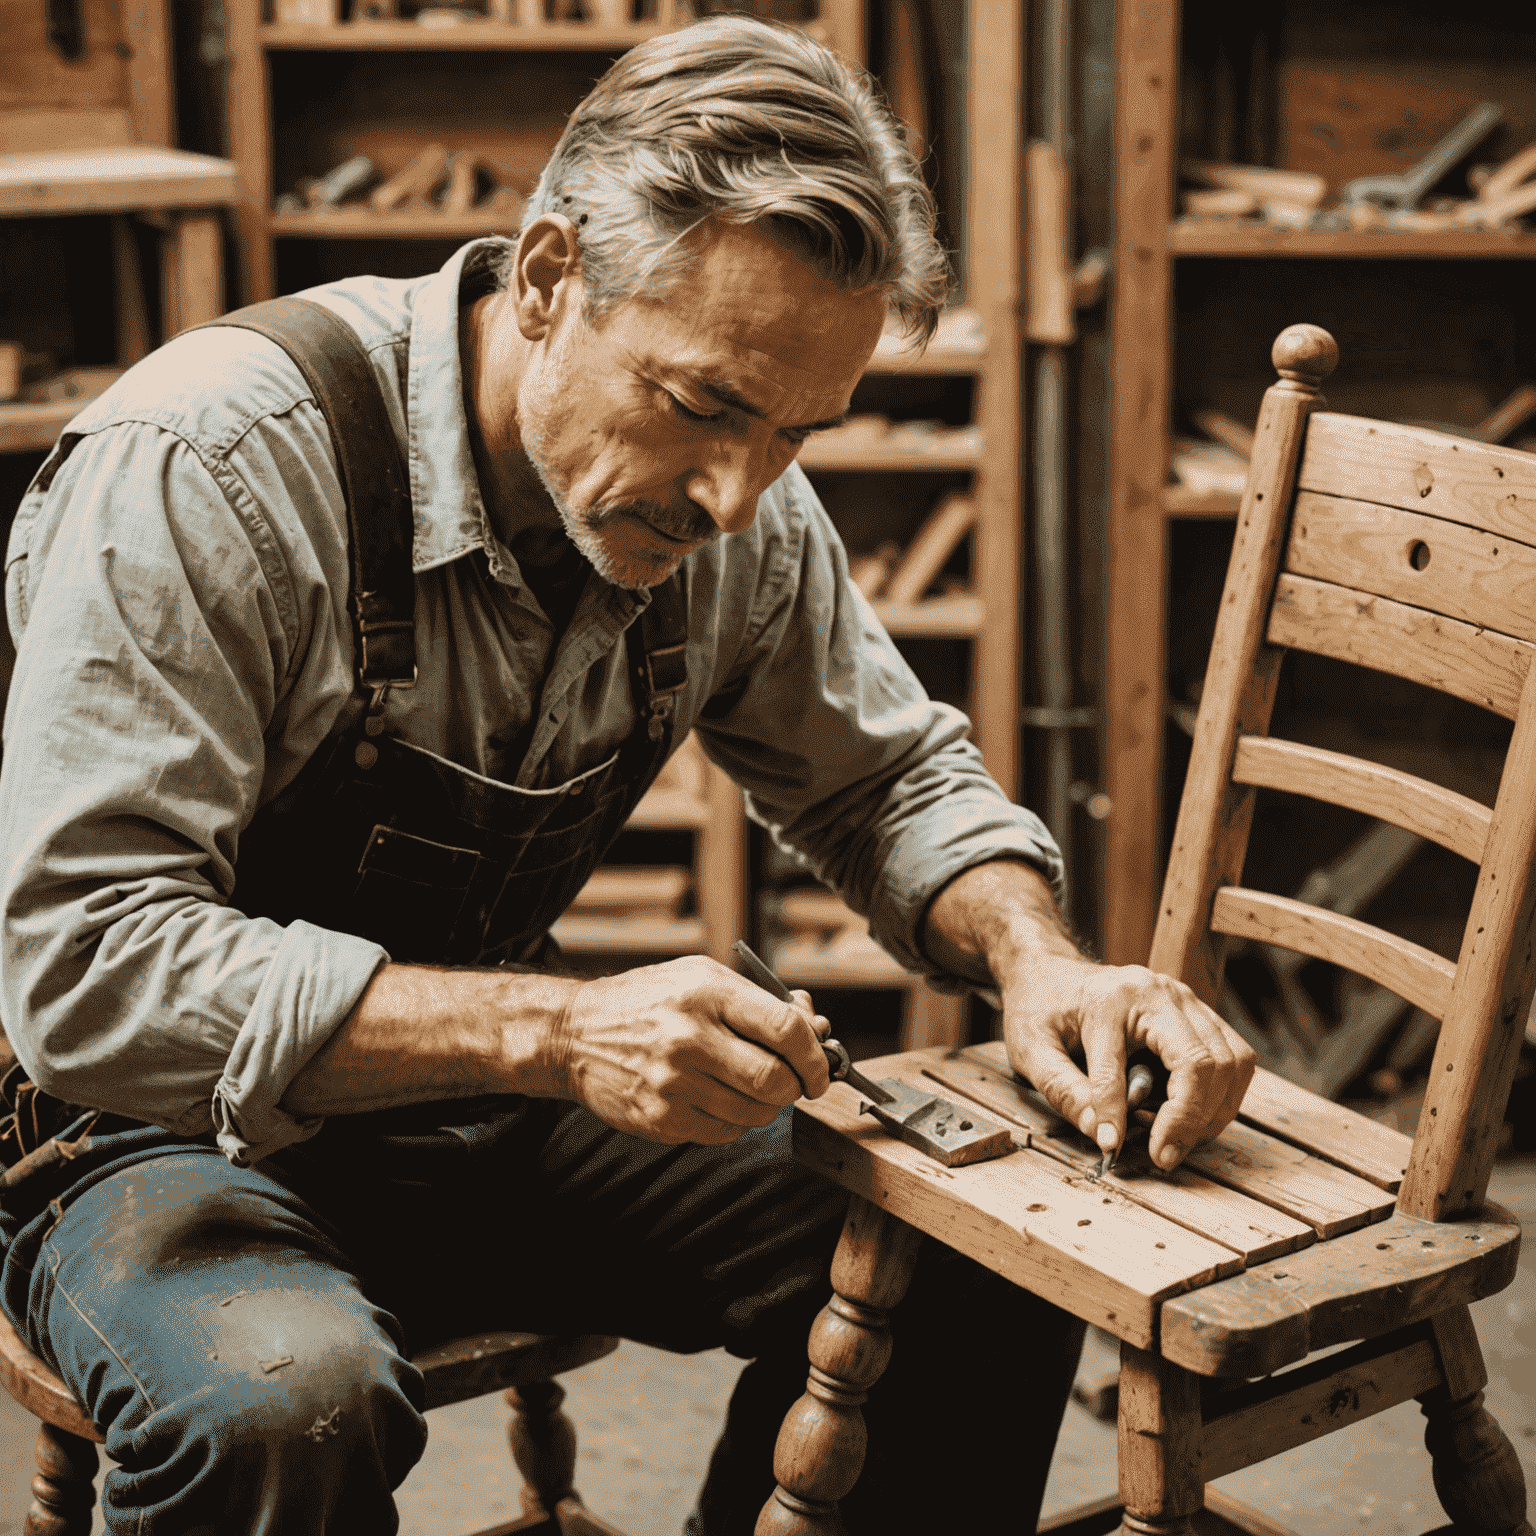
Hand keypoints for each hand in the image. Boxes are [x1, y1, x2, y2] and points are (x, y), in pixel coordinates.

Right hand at [548, 955, 830, 1144]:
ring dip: (764, 1105)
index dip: (814, 1054)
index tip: (820, 1067)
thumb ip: (761, 1000)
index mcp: (706, 993)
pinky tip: (715, 1098)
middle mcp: (689, 1037)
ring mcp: (672, 1082)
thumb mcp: (702, 978)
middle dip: (795, 1086)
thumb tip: (816, 1026)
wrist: (576, 1033)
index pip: (785, 1029)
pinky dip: (733, 1122)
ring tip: (746, 1086)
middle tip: (792, 1082)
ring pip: (754, 1113)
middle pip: (775, 1079)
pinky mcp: (660, 1119)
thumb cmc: (649, 1001)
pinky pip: (725, 1134)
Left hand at [1004, 954, 1255, 1169]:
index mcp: (1110, 998)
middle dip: (1188, 1120)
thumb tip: (1103, 1136)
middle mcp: (1159, 992)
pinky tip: (1187, 1114)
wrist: (1051, 971)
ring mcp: (1186, 1000)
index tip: (1113, 1148)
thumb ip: (1063, 1091)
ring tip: (1174, 1137)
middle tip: (1162, 1155)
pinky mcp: (1199, 1013)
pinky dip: (1220, 1096)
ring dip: (1211, 1112)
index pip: (1122, 1068)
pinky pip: (1234, 1060)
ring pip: (1231, 1064)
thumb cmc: (1039, 1007)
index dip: (1120, 1116)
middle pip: (1203, 1064)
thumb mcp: (1030, 1050)